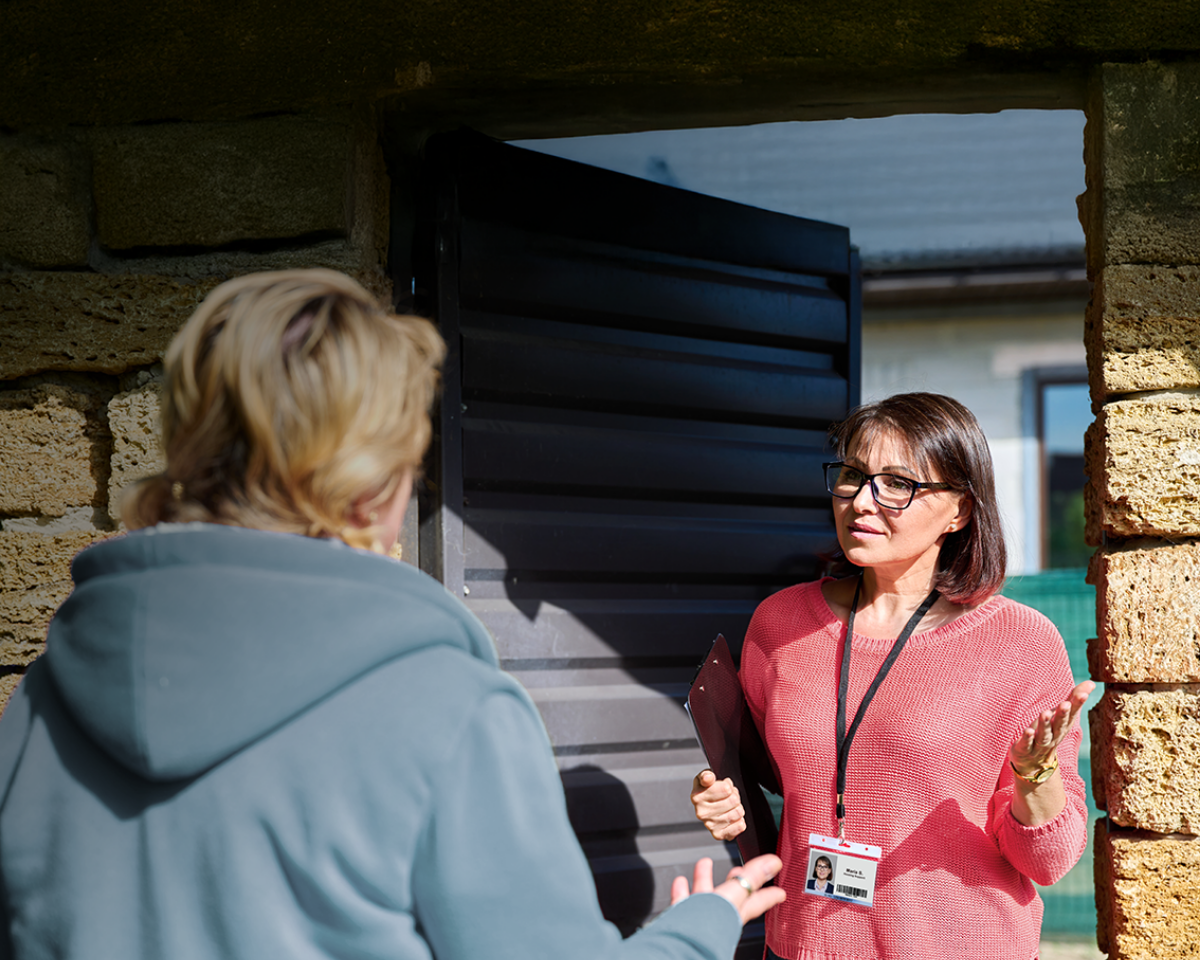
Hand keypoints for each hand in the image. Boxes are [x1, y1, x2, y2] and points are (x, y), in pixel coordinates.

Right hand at [670, 855, 785, 923]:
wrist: (680, 944)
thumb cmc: (708, 926)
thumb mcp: (733, 894)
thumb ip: (751, 878)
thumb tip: (773, 863)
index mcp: (735, 912)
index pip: (757, 902)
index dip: (769, 895)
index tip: (780, 893)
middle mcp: (720, 917)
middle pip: (730, 896)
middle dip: (733, 881)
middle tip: (738, 869)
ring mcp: (701, 920)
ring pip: (705, 896)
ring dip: (705, 878)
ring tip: (705, 863)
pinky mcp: (682, 921)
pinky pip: (684, 904)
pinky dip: (682, 891)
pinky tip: (680, 883)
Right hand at [690, 769, 745, 840]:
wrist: (708, 806)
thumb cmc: (709, 790)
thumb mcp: (705, 778)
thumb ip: (706, 775)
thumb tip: (708, 778)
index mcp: (697, 797)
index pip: (726, 789)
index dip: (729, 786)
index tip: (726, 786)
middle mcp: (701, 813)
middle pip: (733, 801)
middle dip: (735, 796)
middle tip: (730, 796)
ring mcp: (710, 825)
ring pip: (738, 813)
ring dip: (738, 807)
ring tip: (731, 805)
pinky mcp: (718, 835)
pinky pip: (740, 826)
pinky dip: (740, 821)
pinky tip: (733, 817)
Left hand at [1009, 680, 1094, 780]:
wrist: (1033, 762)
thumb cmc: (1049, 732)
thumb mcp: (1060, 716)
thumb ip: (1073, 699)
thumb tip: (1091, 683)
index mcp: (1063, 726)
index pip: (1071, 714)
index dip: (1077, 704)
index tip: (1083, 693)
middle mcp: (1054, 735)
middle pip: (1059, 725)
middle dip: (1062, 715)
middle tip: (1065, 704)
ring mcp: (1040, 743)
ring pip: (1044, 734)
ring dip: (1045, 724)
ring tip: (1045, 713)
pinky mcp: (1025, 749)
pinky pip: (1027, 743)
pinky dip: (1028, 738)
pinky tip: (1028, 731)